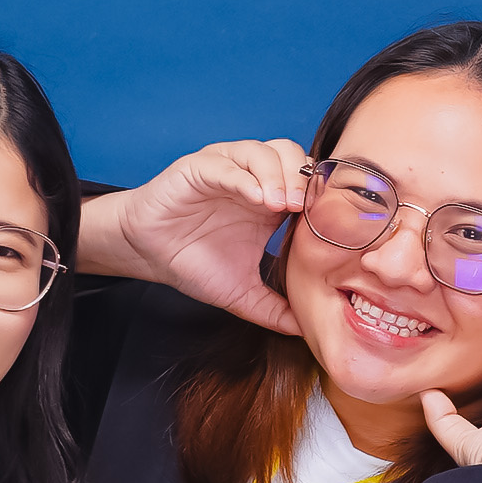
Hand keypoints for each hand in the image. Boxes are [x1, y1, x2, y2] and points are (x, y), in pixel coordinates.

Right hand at [80, 138, 312, 332]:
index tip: (332, 221)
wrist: (148, 254)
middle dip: (304, 179)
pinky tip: (257, 198)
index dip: (322, 195)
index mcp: (270, 203)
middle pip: (292, 156)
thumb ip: (274, 310)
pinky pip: (227, 163)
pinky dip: (246, 177)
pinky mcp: (199, 167)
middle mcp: (252, 179)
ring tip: (282, 205)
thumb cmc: (193, 262)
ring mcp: (227, 169)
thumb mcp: (242, 292)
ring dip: (279, 175)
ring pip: (263, 152)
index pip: (308, 182)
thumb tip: (306, 330)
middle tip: (305, 210)